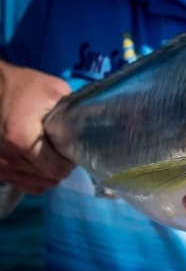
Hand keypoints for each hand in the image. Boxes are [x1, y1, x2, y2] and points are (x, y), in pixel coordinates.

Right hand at [0, 61, 74, 193]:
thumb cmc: (22, 87)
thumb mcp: (54, 90)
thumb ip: (73, 110)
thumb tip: (92, 127)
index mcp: (21, 138)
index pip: (56, 169)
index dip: (70, 163)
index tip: (72, 150)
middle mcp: (7, 156)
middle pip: (47, 178)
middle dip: (60, 167)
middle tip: (63, 151)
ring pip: (35, 184)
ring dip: (47, 174)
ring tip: (50, 155)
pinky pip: (20, 183)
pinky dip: (32, 177)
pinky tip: (38, 163)